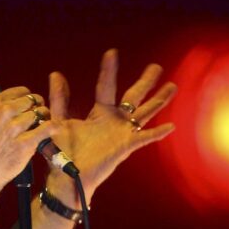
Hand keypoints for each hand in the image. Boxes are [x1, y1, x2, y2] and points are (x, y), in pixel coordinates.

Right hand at [0, 87, 57, 214]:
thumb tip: (13, 103)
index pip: (22, 91)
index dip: (29, 98)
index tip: (30, 105)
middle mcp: (4, 112)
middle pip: (33, 100)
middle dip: (38, 107)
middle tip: (39, 116)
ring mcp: (15, 127)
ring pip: (41, 113)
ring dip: (45, 118)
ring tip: (42, 126)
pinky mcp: (25, 143)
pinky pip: (47, 128)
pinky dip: (53, 128)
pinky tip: (54, 129)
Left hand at [47, 49, 176, 204]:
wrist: (68, 176)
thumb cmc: (64, 152)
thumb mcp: (59, 121)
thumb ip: (59, 100)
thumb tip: (56, 74)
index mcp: (99, 113)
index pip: (106, 86)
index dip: (108, 70)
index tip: (111, 52)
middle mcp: (114, 121)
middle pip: (134, 96)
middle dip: (145, 82)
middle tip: (156, 67)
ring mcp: (123, 133)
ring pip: (145, 113)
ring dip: (158, 100)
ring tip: (172, 86)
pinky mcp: (126, 147)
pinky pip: (144, 138)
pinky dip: (157, 133)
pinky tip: (170, 127)